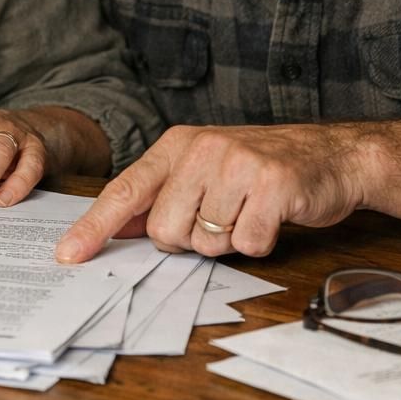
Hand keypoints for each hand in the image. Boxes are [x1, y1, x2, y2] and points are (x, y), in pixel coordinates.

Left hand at [54, 124, 368, 261]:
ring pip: (205, 241)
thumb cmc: (263, 168)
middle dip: (190, 240)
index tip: (68, 255)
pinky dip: (260, 242)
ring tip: (248, 212)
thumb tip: (118, 227)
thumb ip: (163, 195)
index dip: (95, 226)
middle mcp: (202, 148)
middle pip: (165, 230)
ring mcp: (237, 164)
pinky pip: (246, 244)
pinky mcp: (272, 184)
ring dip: (228, 241)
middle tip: (221, 218)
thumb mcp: (205, 170)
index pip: (126, 190)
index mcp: (178, 144)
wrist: (333, 155)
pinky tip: (272, 216)